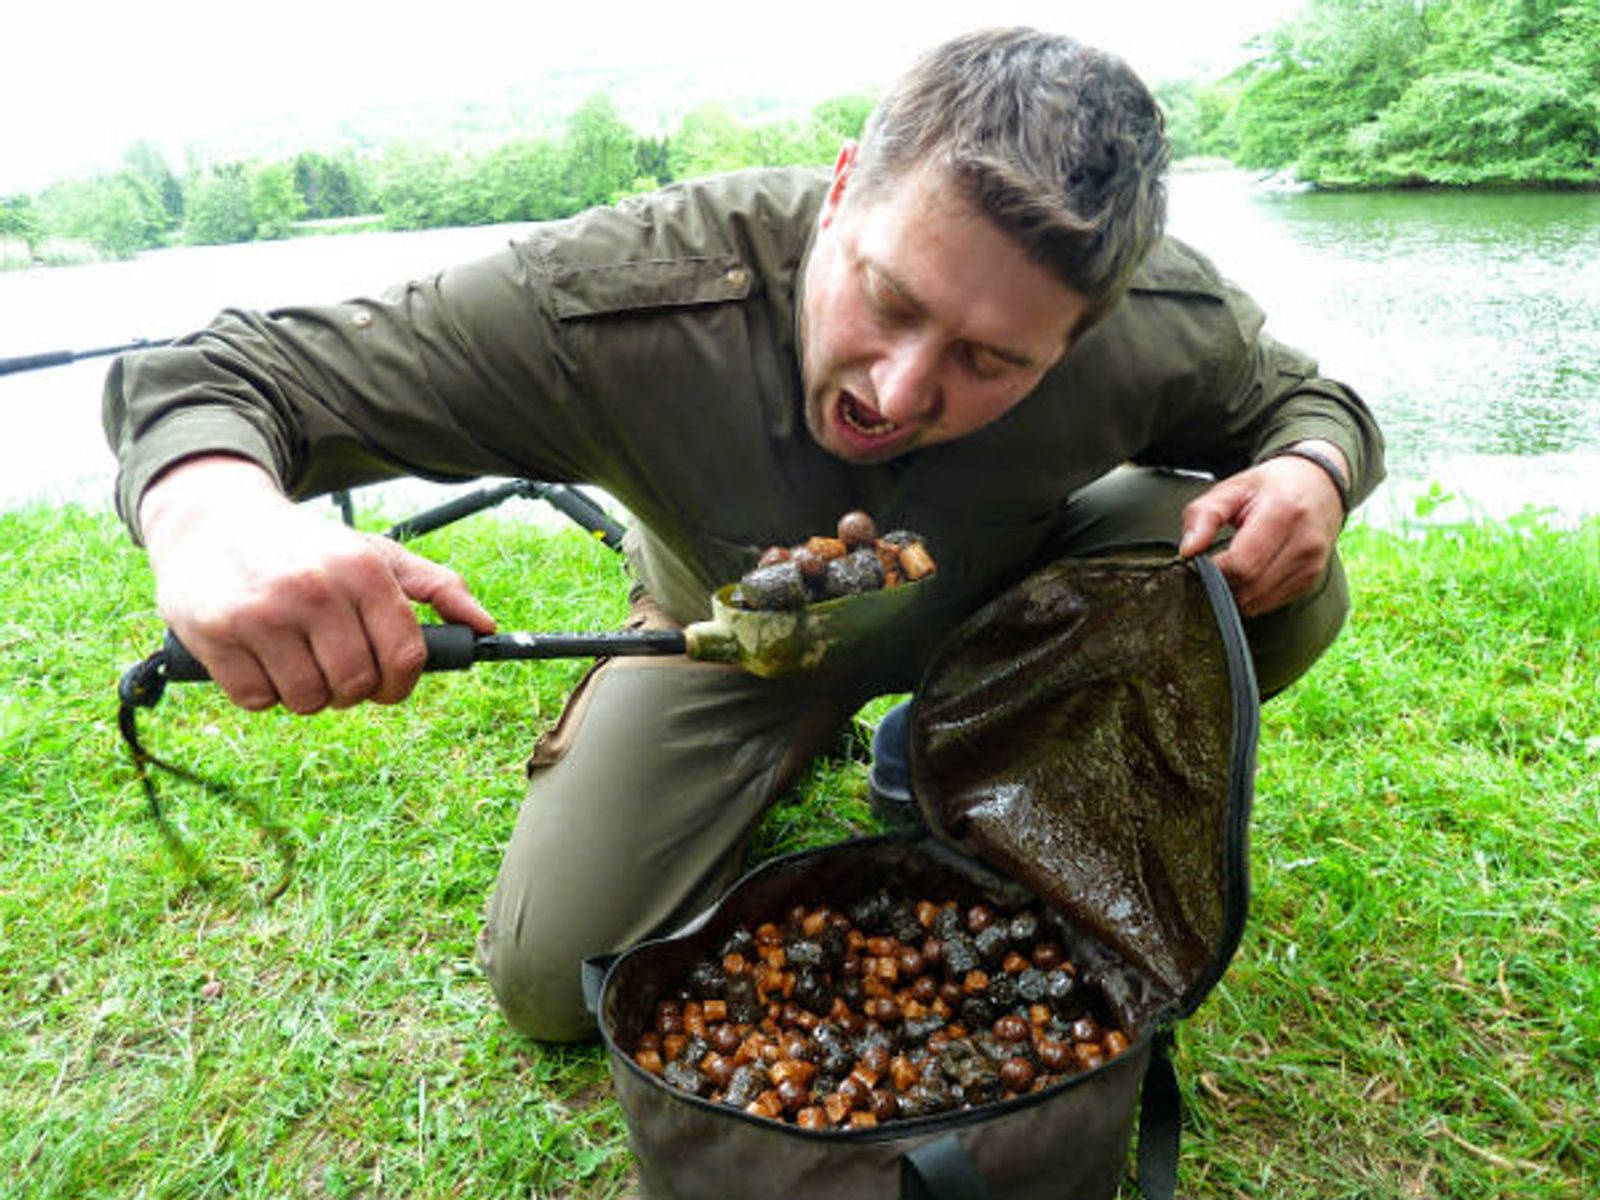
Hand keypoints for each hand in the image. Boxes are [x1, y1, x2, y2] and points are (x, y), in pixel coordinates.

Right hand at [139, 456, 495, 712]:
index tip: (386, 683)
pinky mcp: (216, 632)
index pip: (406, 655)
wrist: (211, 517)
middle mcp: (317, 588)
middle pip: (356, 685)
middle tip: (332, 667)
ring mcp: (264, 611)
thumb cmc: (306, 547)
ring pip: (307, 700)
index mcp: (364, 570)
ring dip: (304, 693)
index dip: (400, 683)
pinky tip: (257, 656)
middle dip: (349, 690)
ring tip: (293, 657)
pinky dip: (261, 692)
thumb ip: (435, 587)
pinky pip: (257, 700)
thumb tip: (486, 625)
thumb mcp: (374, 553)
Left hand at [1176, 442, 1347, 615]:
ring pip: (1257, 602)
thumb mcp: (1231, 490)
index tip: (1198, 561)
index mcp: (1283, 514)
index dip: (1212, 569)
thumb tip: (1187, 551)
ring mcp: (1311, 566)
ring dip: (1235, 593)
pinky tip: (1247, 574)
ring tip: (1228, 568)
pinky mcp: (1310, 581)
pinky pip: (1269, 603)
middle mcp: (1304, 544)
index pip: (1240, 564)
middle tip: (1210, 567)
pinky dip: (1251, 595)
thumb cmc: (1270, 487)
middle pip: (1249, 588)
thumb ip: (1204, 516)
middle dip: (1220, 584)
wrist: (1319, 485)